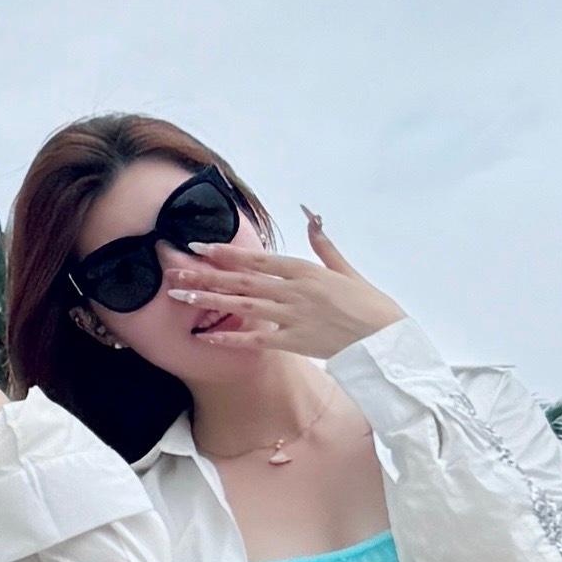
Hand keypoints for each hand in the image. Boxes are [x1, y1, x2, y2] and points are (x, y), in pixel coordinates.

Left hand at [159, 207, 402, 356]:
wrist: (387, 341)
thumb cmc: (370, 305)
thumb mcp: (345, 270)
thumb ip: (324, 246)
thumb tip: (312, 218)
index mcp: (306, 270)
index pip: (258, 259)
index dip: (227, 253)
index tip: (200, 248)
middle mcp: (295, 291)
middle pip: (242, 280)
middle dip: (206, 275)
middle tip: (174, 272)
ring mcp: (293, 317)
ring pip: (243, 306)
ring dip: (209, 301)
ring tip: (180, 297)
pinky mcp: (296, 342)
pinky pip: (257, 340)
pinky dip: (231, 339)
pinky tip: (207, 337)